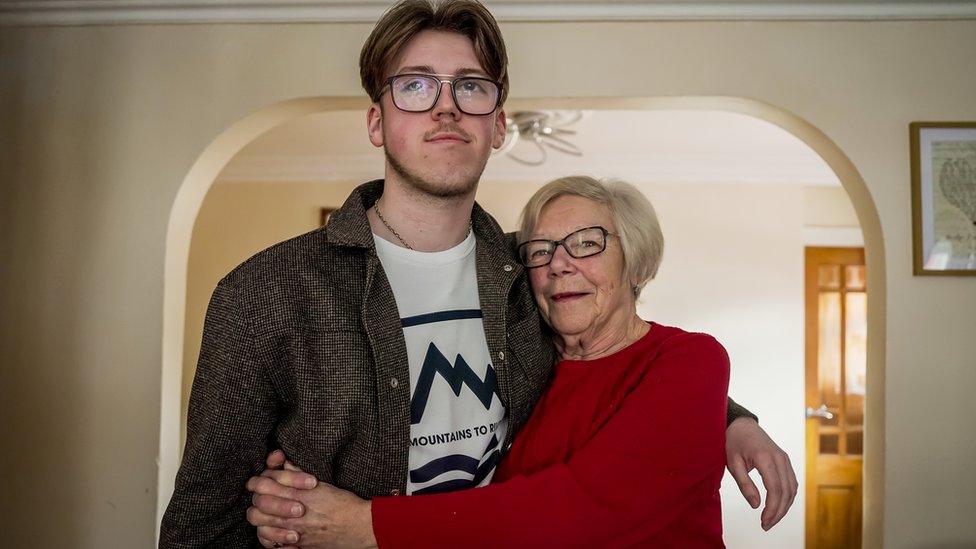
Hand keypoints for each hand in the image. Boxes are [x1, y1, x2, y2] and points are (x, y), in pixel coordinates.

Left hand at [246, 450, 375, 548]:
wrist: (361, 526)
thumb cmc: (345, 504)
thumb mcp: (323, 484)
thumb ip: (299, 474)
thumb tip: (285, 464)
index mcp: (301, 494)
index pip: (267, 483)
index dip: (258, 480)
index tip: (259, 480)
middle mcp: (295, 513)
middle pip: (260, 504)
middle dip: (257, 499)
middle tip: (260, 497)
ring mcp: (296, 531)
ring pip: (262, 526)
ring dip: (260, 519)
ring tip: (264, 515)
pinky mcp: (299, 546)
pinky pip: (273, 545)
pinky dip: (268, 539)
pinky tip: (271, 532)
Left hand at [726, 417, 797, 530]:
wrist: (741, 425)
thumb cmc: (734, 443)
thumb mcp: (733, 463)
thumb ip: (744, 484)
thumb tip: (756, 505)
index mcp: (765, 457)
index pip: (775, 489)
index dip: (772, 508)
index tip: (763, 521)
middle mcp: (779, 458)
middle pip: (786, 492)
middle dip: (778, 512)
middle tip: (766, 525)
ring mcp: (784, 459)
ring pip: (791, 489)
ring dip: (784, 507)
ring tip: (771, 519)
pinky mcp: (785, 461)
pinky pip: (791, 482)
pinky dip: (787, 497)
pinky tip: (777, 507)